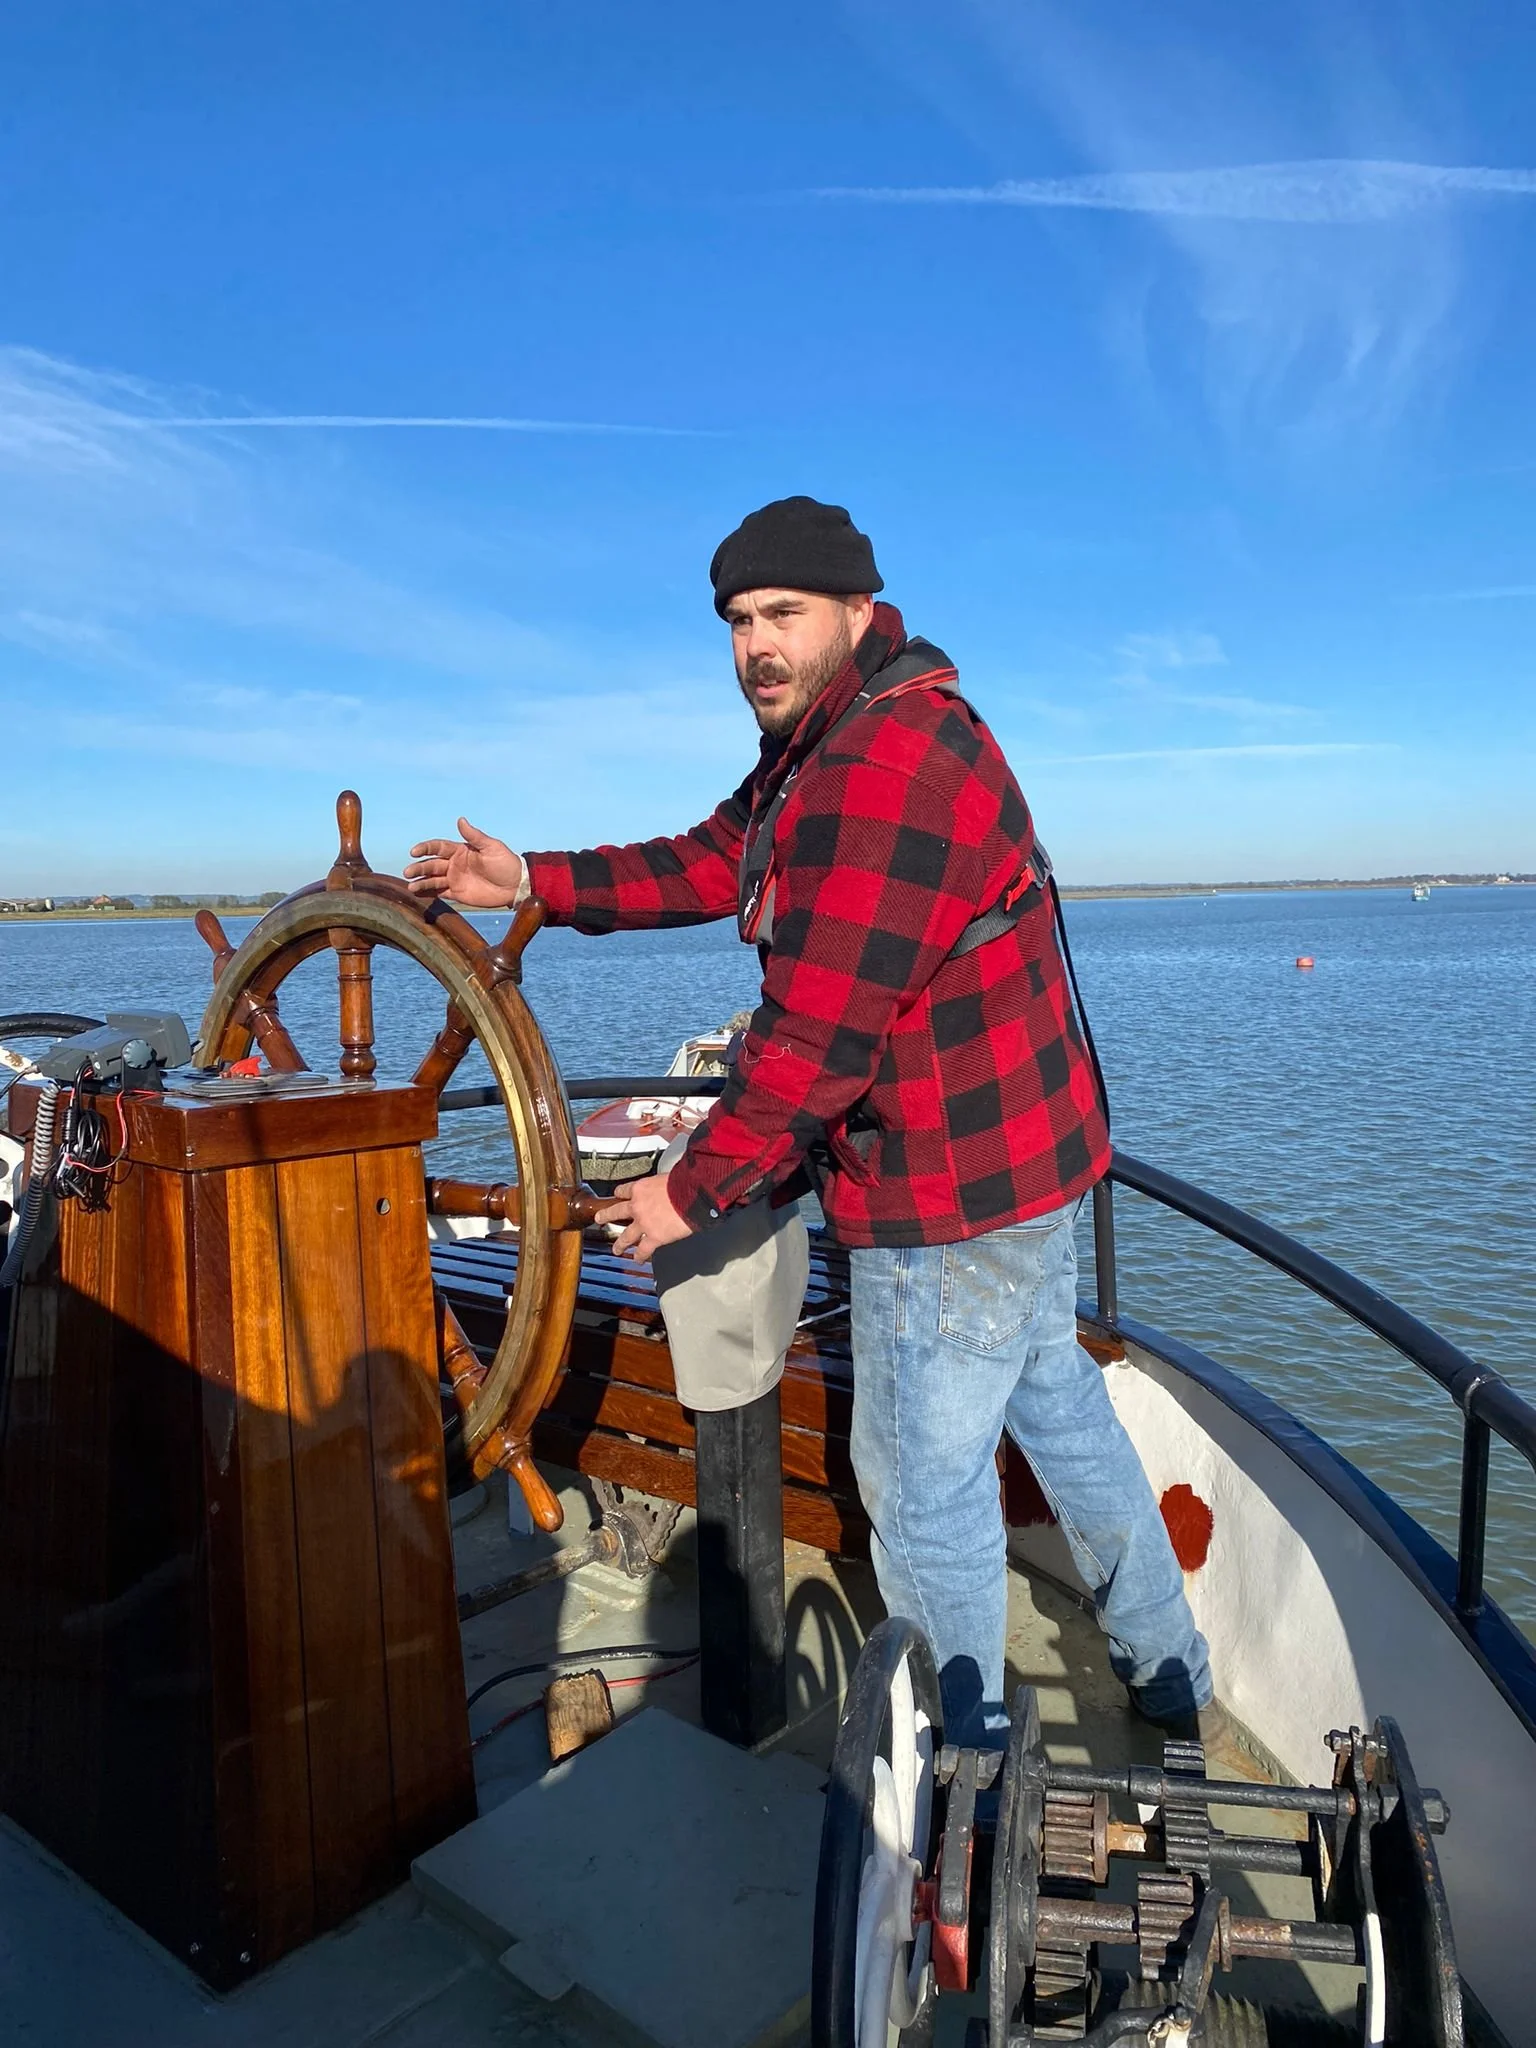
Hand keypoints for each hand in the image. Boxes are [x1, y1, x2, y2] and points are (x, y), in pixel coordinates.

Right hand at [405, 818, 523, 907]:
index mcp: (460, 851)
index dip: (425, 848)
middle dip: (419, 868)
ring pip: (432, 880)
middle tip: (408, 872)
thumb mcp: (491, 847)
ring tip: (410, 886)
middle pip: (431, 864)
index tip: (414, 852)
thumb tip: (460, 819)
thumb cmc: (505, 863)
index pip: (438, 847)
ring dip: (420, 882)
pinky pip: (439, 893)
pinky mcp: (457, 894)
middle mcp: (454, 864)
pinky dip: (428, 893)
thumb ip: (474, 836)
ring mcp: (454, 879)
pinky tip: (417, 894)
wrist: (515, 885)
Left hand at [596, 1171, 694, 1261]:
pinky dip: (640, 1256)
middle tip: (600, 1218)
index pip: (625, 1190)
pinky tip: (638, 1259)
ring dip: (620, 1244)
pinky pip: (643, 1249)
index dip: (621, 1193)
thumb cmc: (685, 1183)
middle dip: (606, 1215)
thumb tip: (669, 1188)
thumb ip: (662, 1186)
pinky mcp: (654, 1237)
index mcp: (641, 1188)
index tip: (618, 1194)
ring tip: (617, 1249)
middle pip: (617, 1211)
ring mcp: (643, 1223)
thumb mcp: (668, 1177)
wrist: (692, 1195)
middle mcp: (638, 1206)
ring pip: (626, 1235)